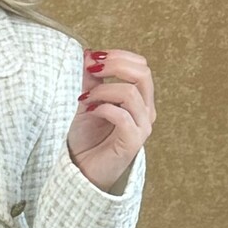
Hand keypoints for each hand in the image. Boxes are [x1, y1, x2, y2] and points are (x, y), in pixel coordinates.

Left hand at [66, 47, 154, 193]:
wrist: (81, 173)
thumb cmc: (86, 141)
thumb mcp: (86, 102)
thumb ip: (90, 80)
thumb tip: (89, 53)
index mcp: (139, 99)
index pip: (141, 66)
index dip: (119, 56)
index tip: (93, 57)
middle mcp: (145, 111)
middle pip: (143, 73)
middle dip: (115, 65)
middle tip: (91, 68)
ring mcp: (142, 127)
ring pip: (132, 93)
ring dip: (103, 90)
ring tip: (84, 100)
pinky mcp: (133, 143)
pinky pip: (123, 117)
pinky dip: (103, 109)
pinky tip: (89, 112)